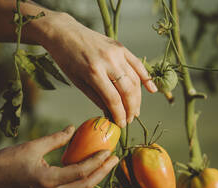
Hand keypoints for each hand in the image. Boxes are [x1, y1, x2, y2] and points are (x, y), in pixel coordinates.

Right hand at [0, 126, 118, 187]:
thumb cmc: (5, 162)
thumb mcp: (32, 146)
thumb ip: (56, 139)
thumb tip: (73, 129)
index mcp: (49, 180)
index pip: (81, 172)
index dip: (97, 161)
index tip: (109, 151)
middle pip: (85, 185)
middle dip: (103, 172)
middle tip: (115, 160)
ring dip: (94, 177)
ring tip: (104, 164)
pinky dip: (81, 180)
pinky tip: (85, 168)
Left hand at [40, 13, 157, 126]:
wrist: (65, 33)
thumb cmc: (67, 59)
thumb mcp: (78, 82)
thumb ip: (97, 98)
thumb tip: (111, 114)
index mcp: (94, 72)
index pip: (113, 99)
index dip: (120, 115)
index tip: (121, 124)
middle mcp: (108, 62)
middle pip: (127, 91)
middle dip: (131, 109)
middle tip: (130, 120)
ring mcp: (117, 53)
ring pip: (135, 80)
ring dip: (137, 98)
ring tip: (135, 110)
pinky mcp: (121, 47)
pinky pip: (138, 64)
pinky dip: (146, 78)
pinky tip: (152, 90)